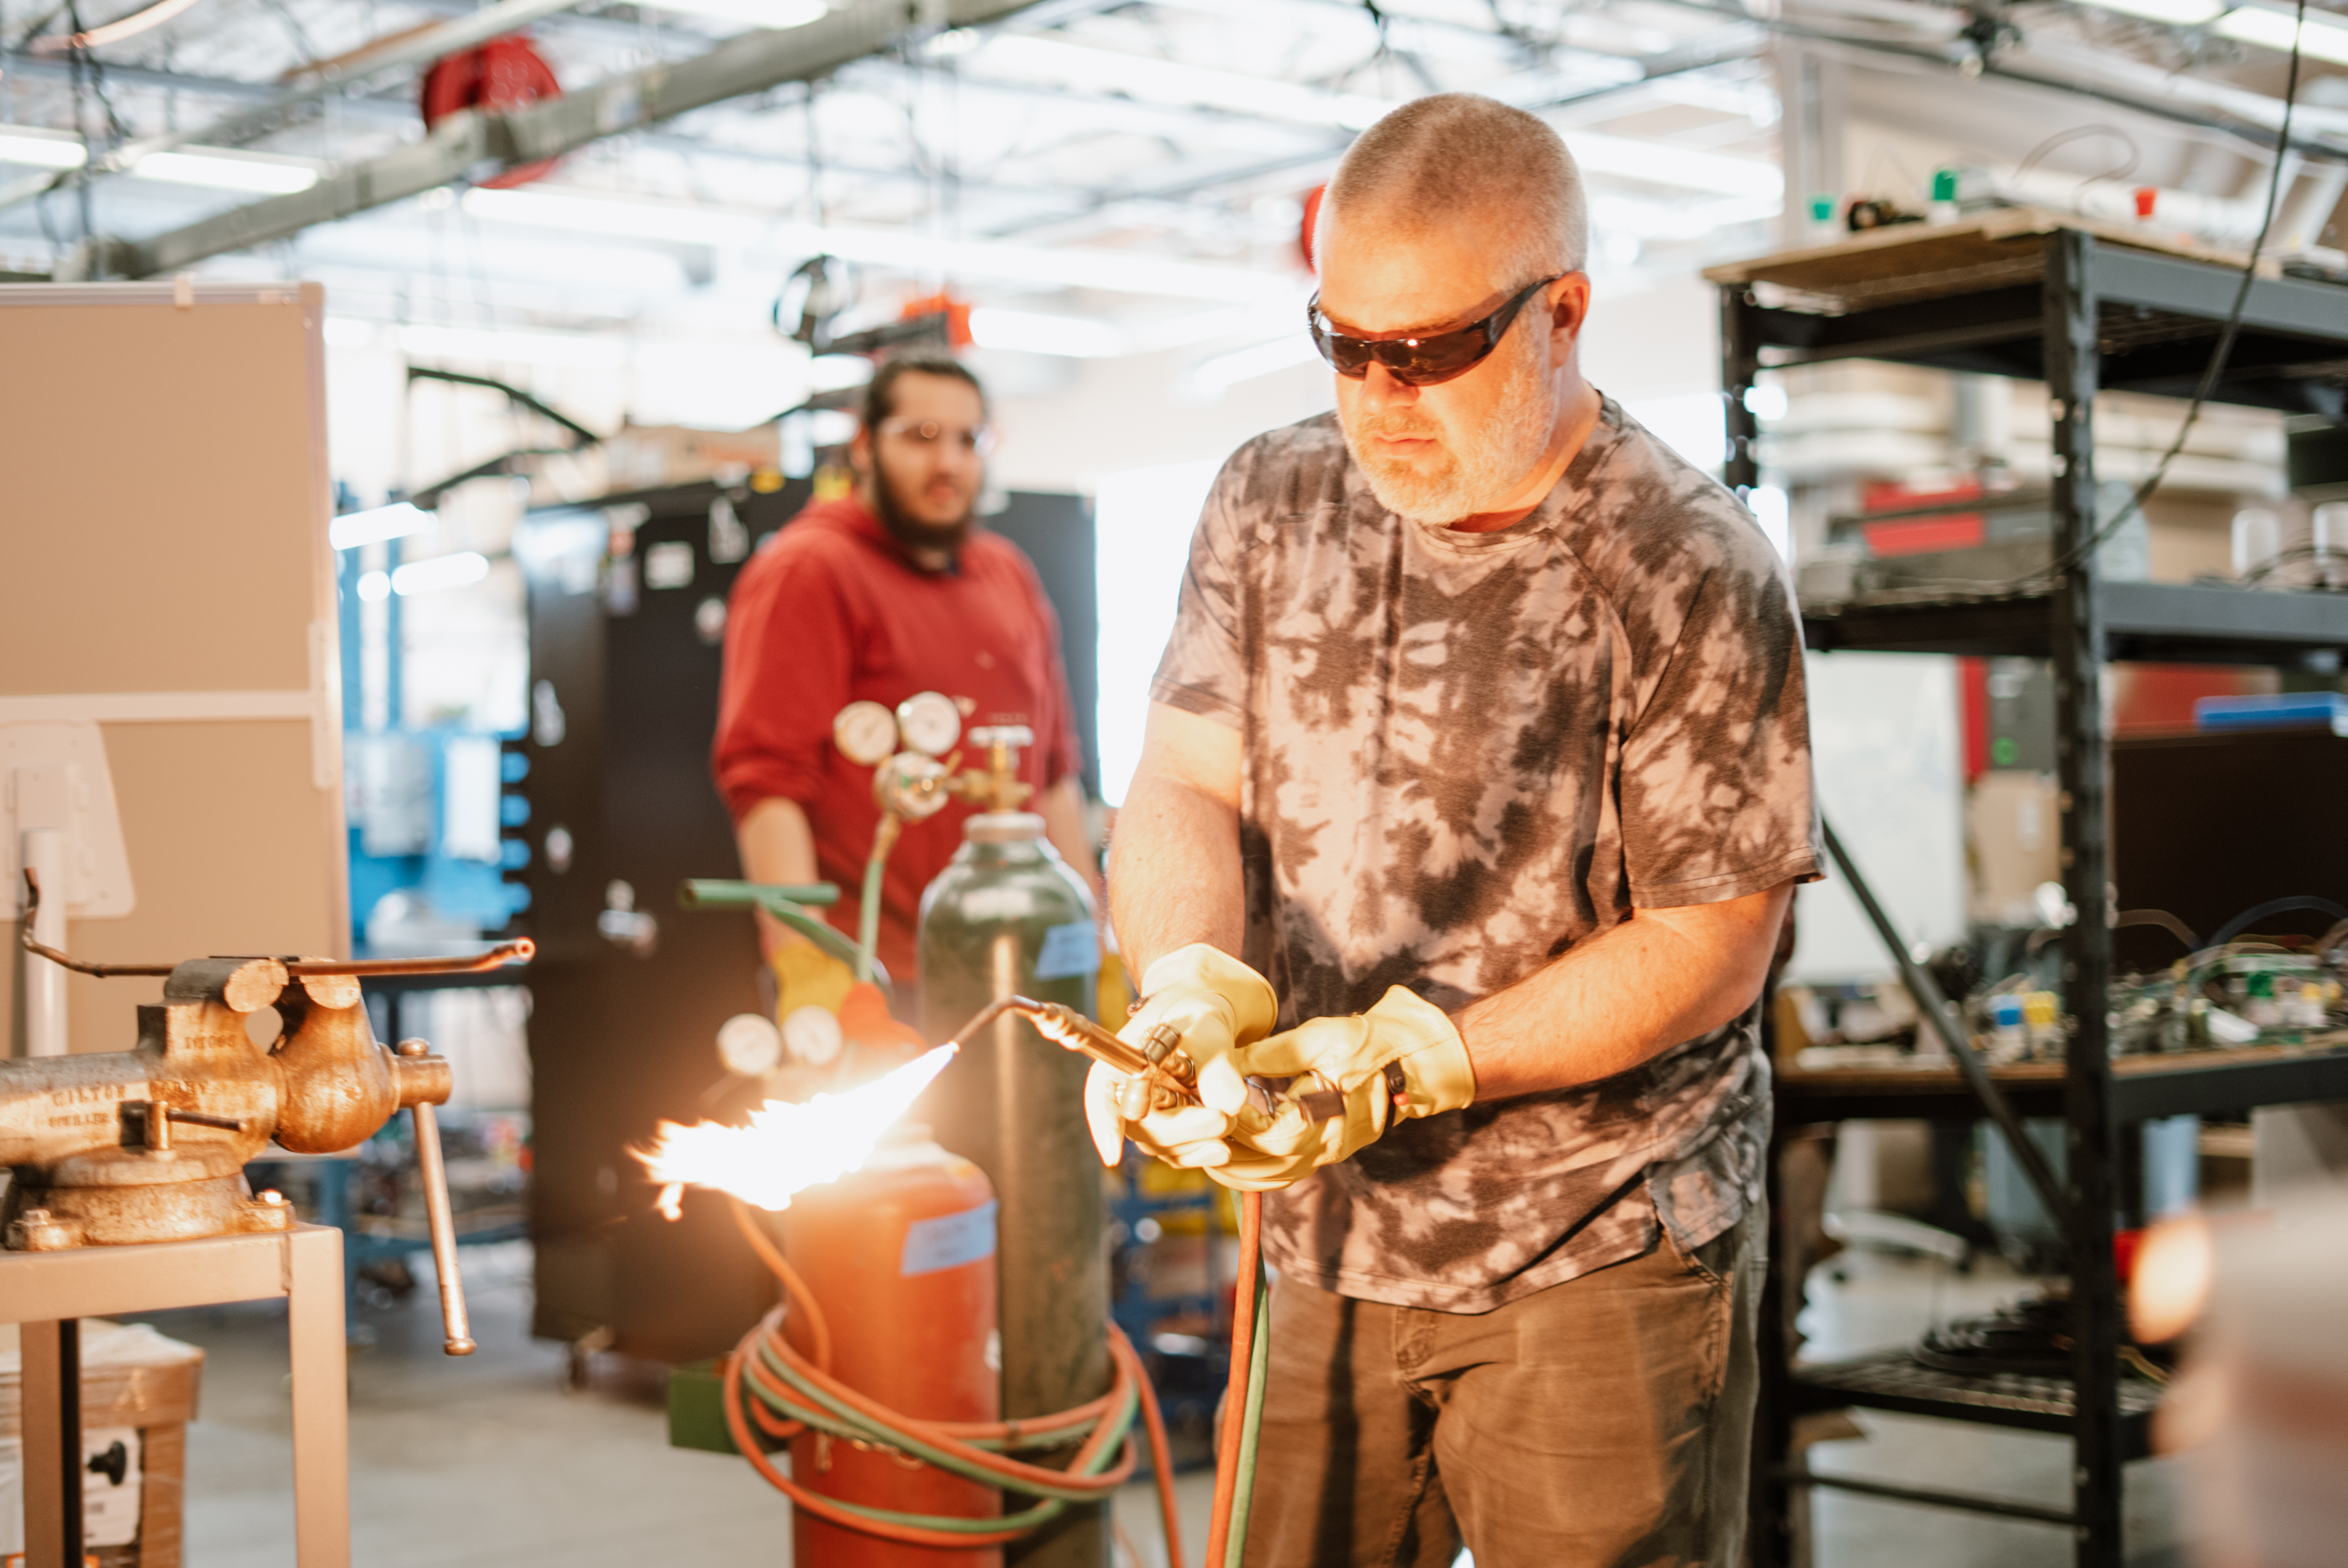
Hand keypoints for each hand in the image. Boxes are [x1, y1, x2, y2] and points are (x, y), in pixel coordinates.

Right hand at [1082, 945, 1275, 1166]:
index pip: (1101, 1095)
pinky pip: (1179, 1153)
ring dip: (1198, 1142)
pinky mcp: (1169, 1132)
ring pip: (1163, 1146)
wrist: (1210, 1021)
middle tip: (1223, 1119)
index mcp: (1120, 1062)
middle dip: (1182, 1130)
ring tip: (1232, 1120)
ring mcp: (1147, 1116)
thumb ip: (1216, 1064)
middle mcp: (1126, 1094)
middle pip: (1140, 1127)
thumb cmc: (1197, 1013)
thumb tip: (1229, 1106)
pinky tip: (1224, 1149)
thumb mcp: (1207, 1028)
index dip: (1105, 1124)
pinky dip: (1202, 1153)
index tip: (1113, 1155)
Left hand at [1179, 987, 1477, 1190]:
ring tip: (1198, 1147)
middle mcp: (1323, 1147)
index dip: (1226, 1118)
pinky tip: (1230, 1160)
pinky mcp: (1326, 1154)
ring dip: (1231, 1167)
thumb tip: (1224, 1061)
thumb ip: (1270, 1054)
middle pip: (1258, 1163)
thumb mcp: (1319, 1038)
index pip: (1261, 1132)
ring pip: (1269, 1178)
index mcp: (1321, 1118)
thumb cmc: (1370, 1044)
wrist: (1416, 1062)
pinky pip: (1284, 1176)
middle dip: (1218, 1146)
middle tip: (1186, 1128)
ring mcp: (1325, 1155)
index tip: (1199, 1102)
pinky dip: (1254, 1174)